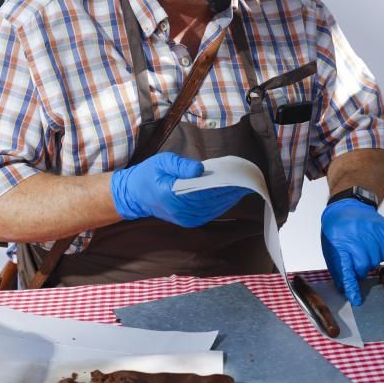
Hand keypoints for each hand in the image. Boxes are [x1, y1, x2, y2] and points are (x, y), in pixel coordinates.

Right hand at [110, 152, 252, 226]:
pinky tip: (232, 195)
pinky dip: (222, 204)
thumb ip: (181, 165)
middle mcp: (181, 211)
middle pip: (212, 201)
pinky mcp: (188, 221)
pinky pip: (210, 213)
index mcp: (173, 196)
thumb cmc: (148, 174)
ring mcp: (185, 219)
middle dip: (232, 190)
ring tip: (244, 186)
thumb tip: (201, 169)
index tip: (239, 177)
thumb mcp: (162, 161)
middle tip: (248, 179)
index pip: (205, 191)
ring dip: (230, 198)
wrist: (135, 195)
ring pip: (214, 209)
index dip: (224, 184)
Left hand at [321, 198, 383, 305]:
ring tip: (363, 249)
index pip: (346, 268)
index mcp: (340, 242)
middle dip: (361, 269)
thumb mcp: (330, 247)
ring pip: (377, 259)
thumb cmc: (337, 229)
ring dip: (371, 260)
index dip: (352, 285)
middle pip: (365, 265)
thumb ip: (338, 268)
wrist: (348, 205)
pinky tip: (372, 243)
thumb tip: (345, 289)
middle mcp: (356, 236)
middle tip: (357, 262)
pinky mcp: (383, 229)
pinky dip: (380, 252)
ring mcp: (372, 231)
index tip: (356, 300)